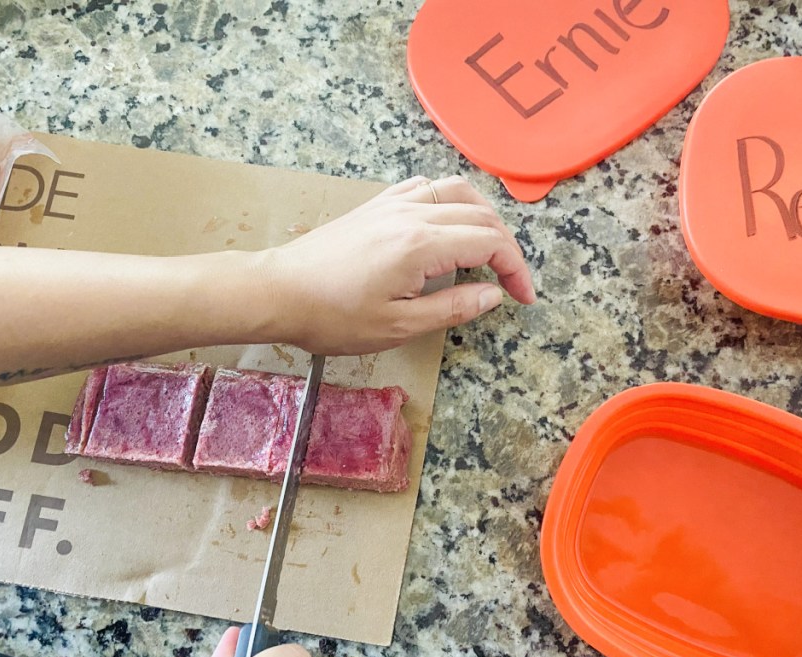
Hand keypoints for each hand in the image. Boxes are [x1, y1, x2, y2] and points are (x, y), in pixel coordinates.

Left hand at [261, 175, 536, 354]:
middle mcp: (412, 213)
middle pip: (480, 214)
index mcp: (421, 244)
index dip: (515, 269)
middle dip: (506, 248)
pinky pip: (425, 187)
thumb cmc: (333, 316)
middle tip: (511, 283)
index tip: (522, 298)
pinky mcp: (376, 206)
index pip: (489, 242)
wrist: (279, 292)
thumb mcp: (398, 325)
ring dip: (483, 216)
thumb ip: (452, 307)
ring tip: (489, 250)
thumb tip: (493, 295)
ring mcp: (392, 204)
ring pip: (456, 190)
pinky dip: (450, 201)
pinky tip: (447, 225)